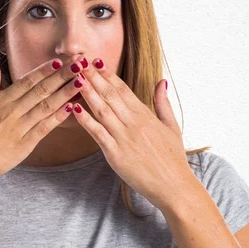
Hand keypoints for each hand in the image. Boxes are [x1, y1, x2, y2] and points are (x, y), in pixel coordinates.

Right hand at [0, 58, 84, 190]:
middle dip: (62, 76)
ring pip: (46, 107)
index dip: (45, 70)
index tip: (61, 61)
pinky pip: (44, 128)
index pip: (26, 81)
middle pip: (41, 90)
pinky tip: (72, 108)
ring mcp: (18, 129)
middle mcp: (11, 112)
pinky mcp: (23, 146)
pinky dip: (58, 117)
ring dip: (65, 93)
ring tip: (82, 82)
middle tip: (79, 65)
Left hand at [71, 58, 196, 211]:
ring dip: (87, 92)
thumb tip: (161, 81)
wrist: (174, 186)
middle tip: (79, 61)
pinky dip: (86, 120)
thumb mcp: (172, 127)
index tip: (96, 61)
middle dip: (93, 77)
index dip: (108, 75)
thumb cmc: (173, 159)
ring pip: (102, 110)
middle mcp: (134, 123)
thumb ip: (163, 103)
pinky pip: (97, 134)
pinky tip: (74, 109)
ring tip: (74, 77)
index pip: (123, 90)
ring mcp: (124, 138)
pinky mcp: (116, 154)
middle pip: (110, 95)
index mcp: (146, 116)